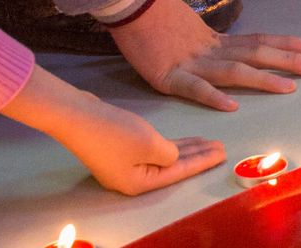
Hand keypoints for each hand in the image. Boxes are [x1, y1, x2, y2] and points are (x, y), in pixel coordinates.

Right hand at [1, 68, 224, 194]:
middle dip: (198, 157)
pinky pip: (153, 148)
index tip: (223, 154)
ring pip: (163, 156)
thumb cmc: (115, 133)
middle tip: (221, 147)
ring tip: (209, 142)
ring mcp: (123, 164)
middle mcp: (131, 178)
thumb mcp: (151, 145)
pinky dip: (170, 144)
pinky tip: (185, 140)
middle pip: (172, 167)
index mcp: (138, 184)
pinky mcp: (119, 149)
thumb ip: (171, 154)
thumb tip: (173, 155)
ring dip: (186, 149)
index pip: (178, 173)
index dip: (203, 162)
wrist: (76, 116)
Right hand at [111, 0, 300, 111]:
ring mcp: (191, 63)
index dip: (283, 44)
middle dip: (288, 62)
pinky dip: (213, 96)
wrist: (127, 2)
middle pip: (255, 55)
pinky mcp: (168, 76)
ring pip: (234, 72)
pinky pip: (193, 89)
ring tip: (289, 88)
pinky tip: (231, 106)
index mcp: (214, 40)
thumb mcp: (187, 30)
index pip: (256, 41)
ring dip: (263, 80)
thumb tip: (222, 46)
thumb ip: (205, 41)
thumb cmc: (152, 16)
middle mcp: (210, 50)